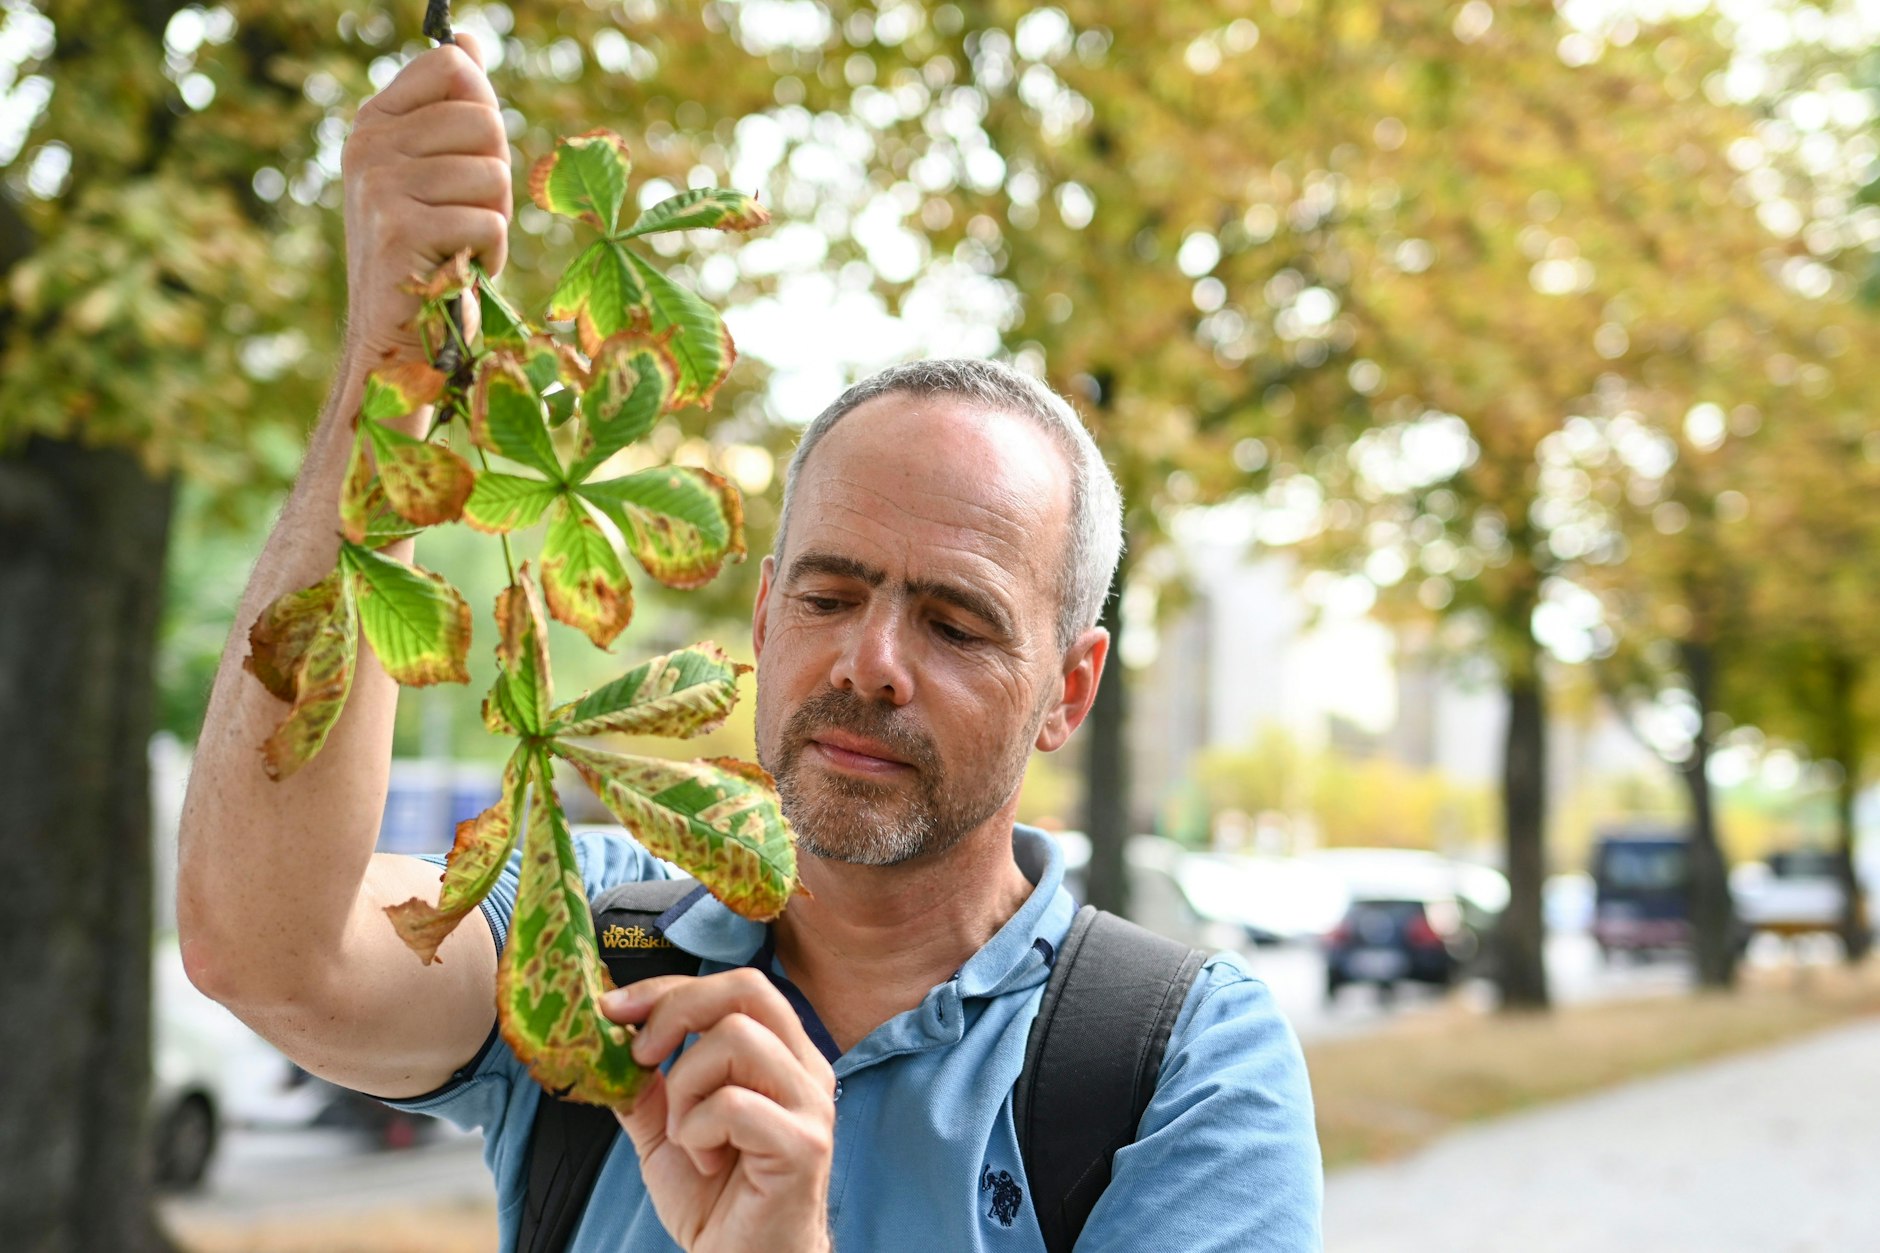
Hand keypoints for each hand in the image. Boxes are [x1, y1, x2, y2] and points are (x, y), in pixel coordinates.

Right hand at [340, 34, 509, 382]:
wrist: (393, 336)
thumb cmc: (426, 254)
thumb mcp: (434, 171)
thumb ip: (451, 107)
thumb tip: (468, 39)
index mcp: (375, 122)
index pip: (453, 65)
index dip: (484, 110)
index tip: (468, 154)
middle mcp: (368, 145)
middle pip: (486, 120)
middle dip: (497, 175)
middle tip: (468, 214)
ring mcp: (379, 186)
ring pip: (494, 175)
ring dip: (495, 221)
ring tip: (461, 245)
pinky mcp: (400, 230)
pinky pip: (489, 222)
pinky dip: (490, 255)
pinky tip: (459, 270)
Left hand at [603, 969, 836, 1252]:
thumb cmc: (718, 1200)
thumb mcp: (666, 1130)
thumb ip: (646, 1084)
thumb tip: (606, 1040)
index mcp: (780, 1053)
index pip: (733, 987)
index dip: (668, 987)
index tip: (615, 1008)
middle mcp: (804, 1067)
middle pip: (747, 989)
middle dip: (677, 1010)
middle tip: (641, 1055)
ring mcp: (809, 1104)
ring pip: (737, 1040)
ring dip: (686, 1086)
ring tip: (684, 1133)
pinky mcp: (803, 1145)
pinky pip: (734, 1105)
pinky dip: (698, 1130)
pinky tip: (705, 1160)